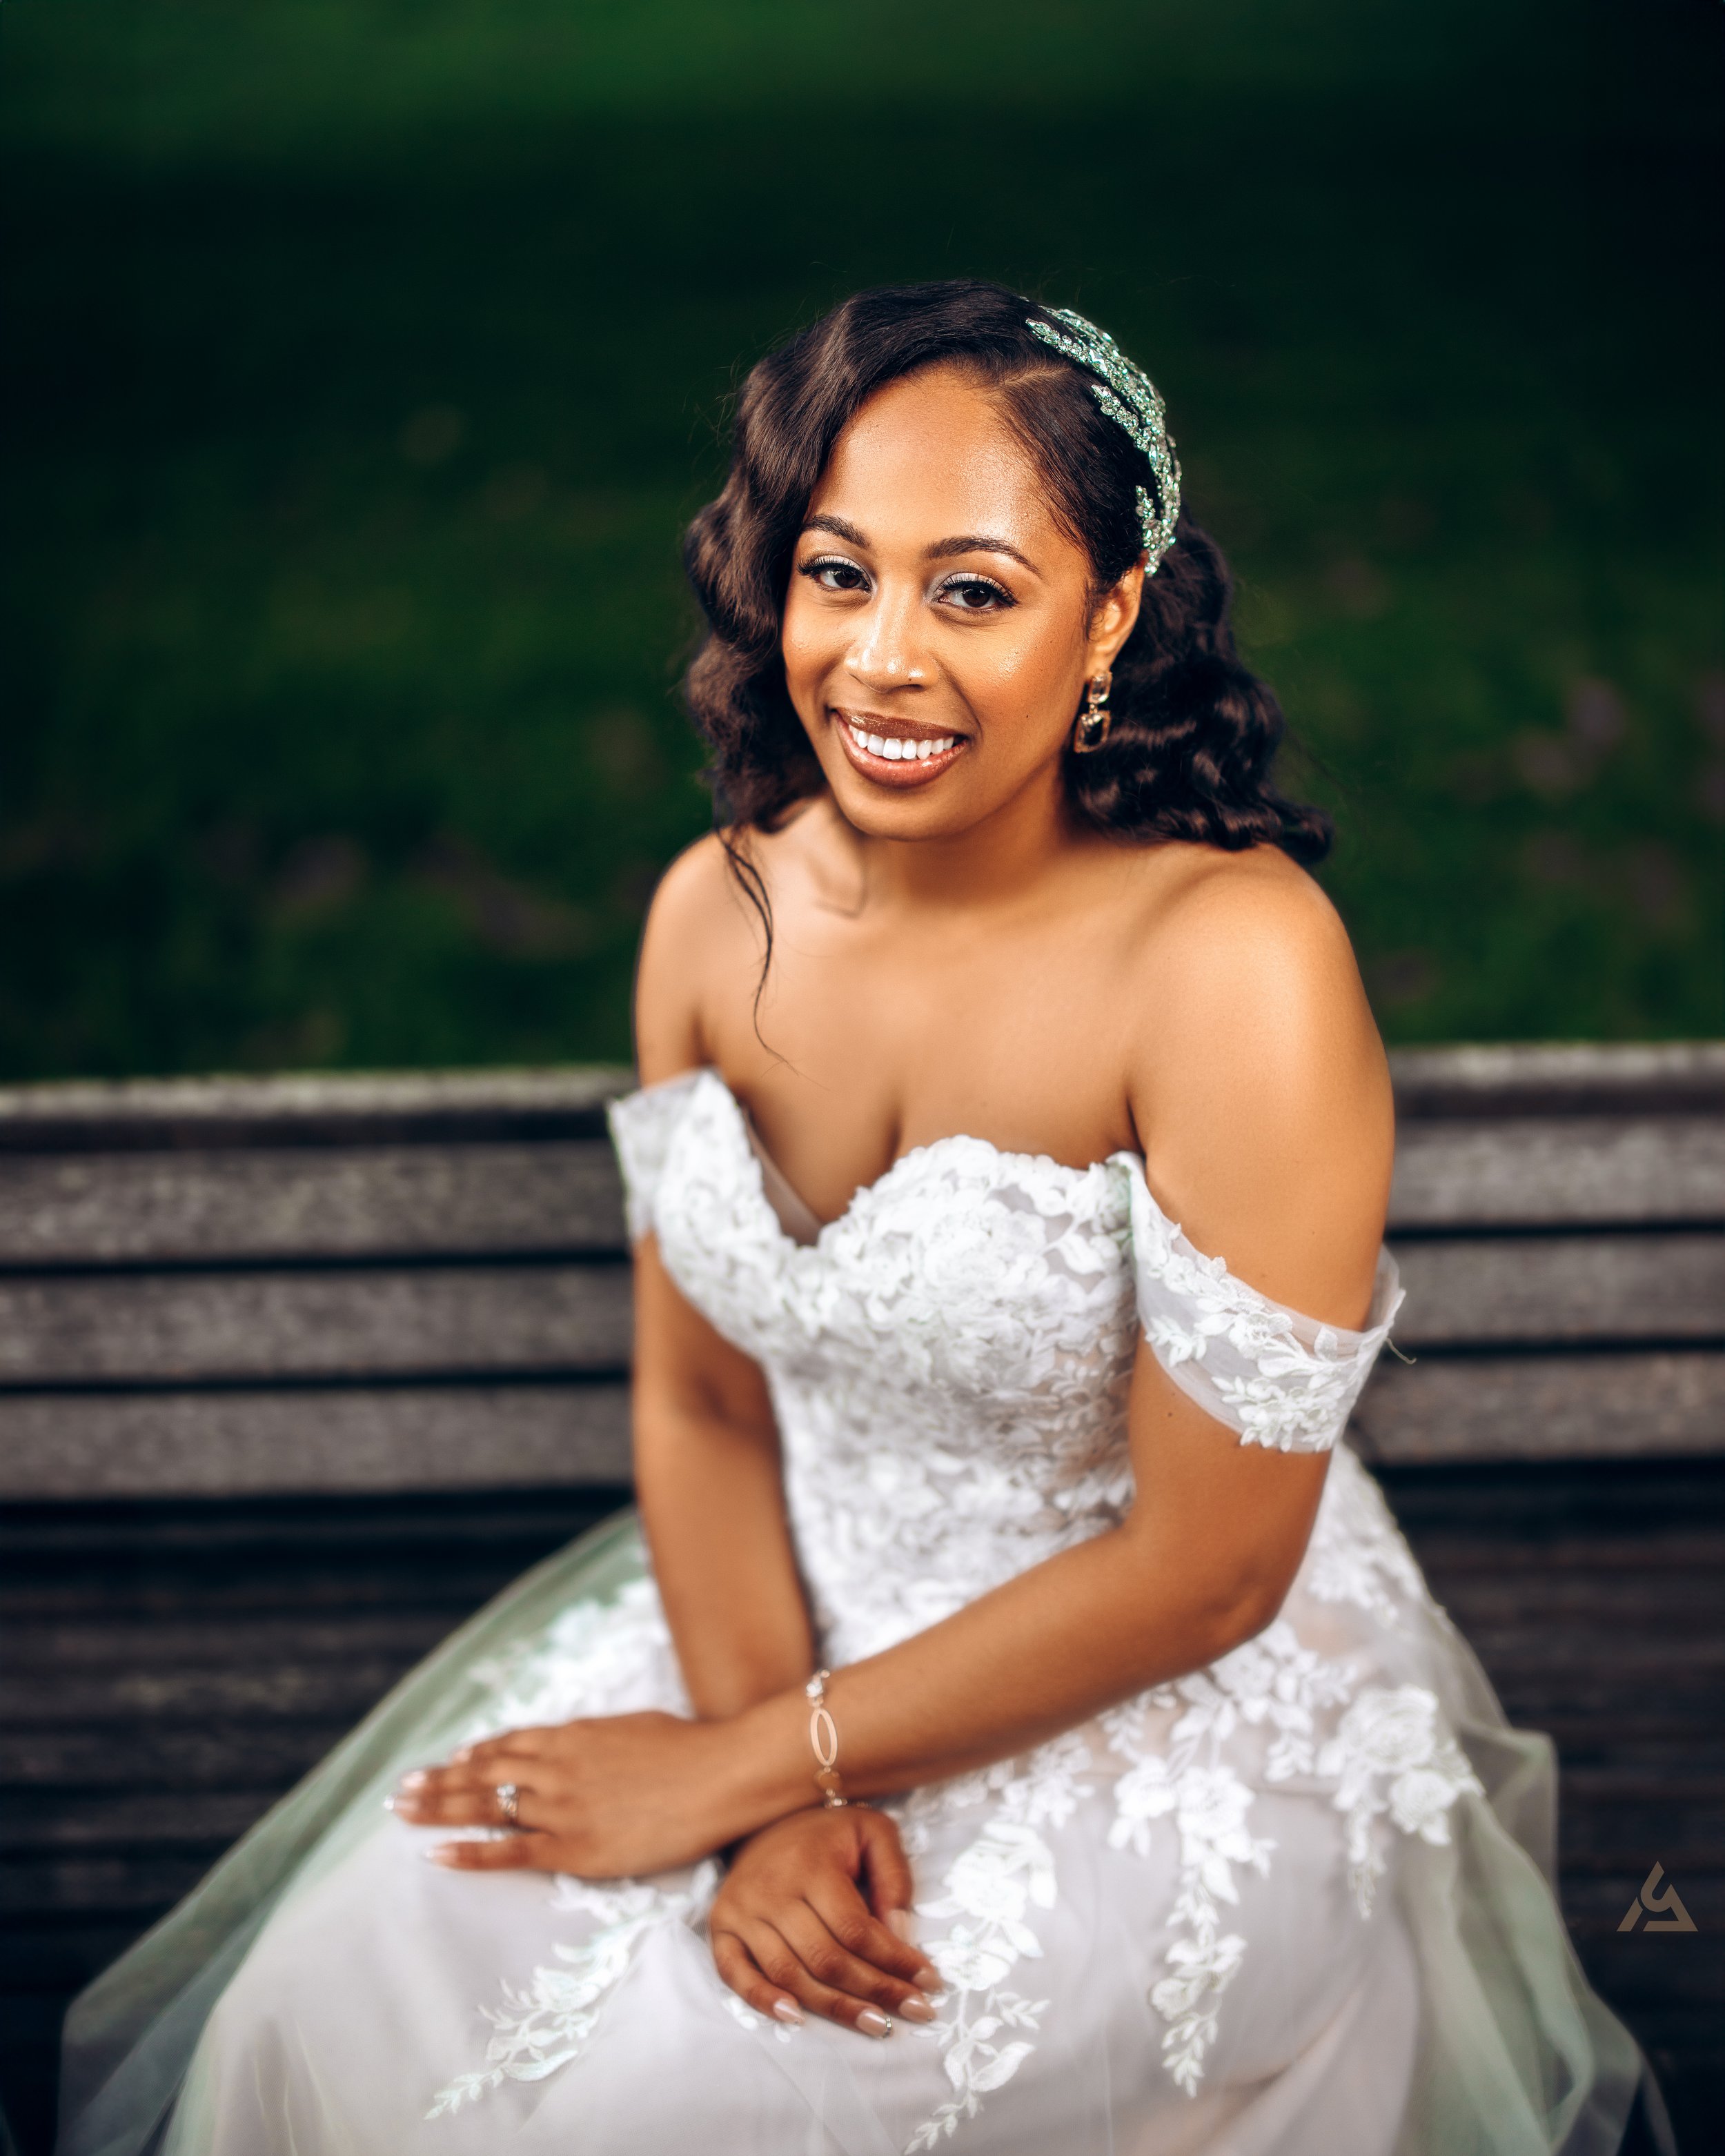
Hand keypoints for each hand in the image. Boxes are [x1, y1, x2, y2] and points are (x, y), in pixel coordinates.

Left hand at [391, 1712, 738, 1877]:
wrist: (719, 1775)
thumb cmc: (689, 1749)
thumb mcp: (634, 1729)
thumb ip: (599, 1739)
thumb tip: (584, 1743)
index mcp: (572, 1736)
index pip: (509, 1744)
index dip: (475, 1755)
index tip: (448, 1761)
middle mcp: (556, 1768)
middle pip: (482, 1773)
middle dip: (437, 1782)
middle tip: (400, 1790)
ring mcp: (561, 1808)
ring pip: (485, 1807)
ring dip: (438, 1810)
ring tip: (402, 1813)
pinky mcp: (574, 1848)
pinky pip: (509, 1852)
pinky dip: (469, 1854)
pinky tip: (436, 1855)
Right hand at [710, 1808, 942, 2037]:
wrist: (767, 1817)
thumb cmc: (829, 1833)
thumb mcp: (873, 1832)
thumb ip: (894, 1877)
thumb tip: (899, 1934)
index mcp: (811, 1865)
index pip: (856, 1930)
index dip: (895, 1961)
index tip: (930, 1982)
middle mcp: (771, 1890)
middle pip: (826, 1959)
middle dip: (877, 1991)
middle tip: (917, 2011)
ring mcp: (741, 1911)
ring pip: (790, 1975)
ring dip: (835, 2008)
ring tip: (878, 2026)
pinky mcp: (721, 1927)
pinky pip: (734, 1974)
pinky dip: (762, 2000)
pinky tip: (795, 2019)